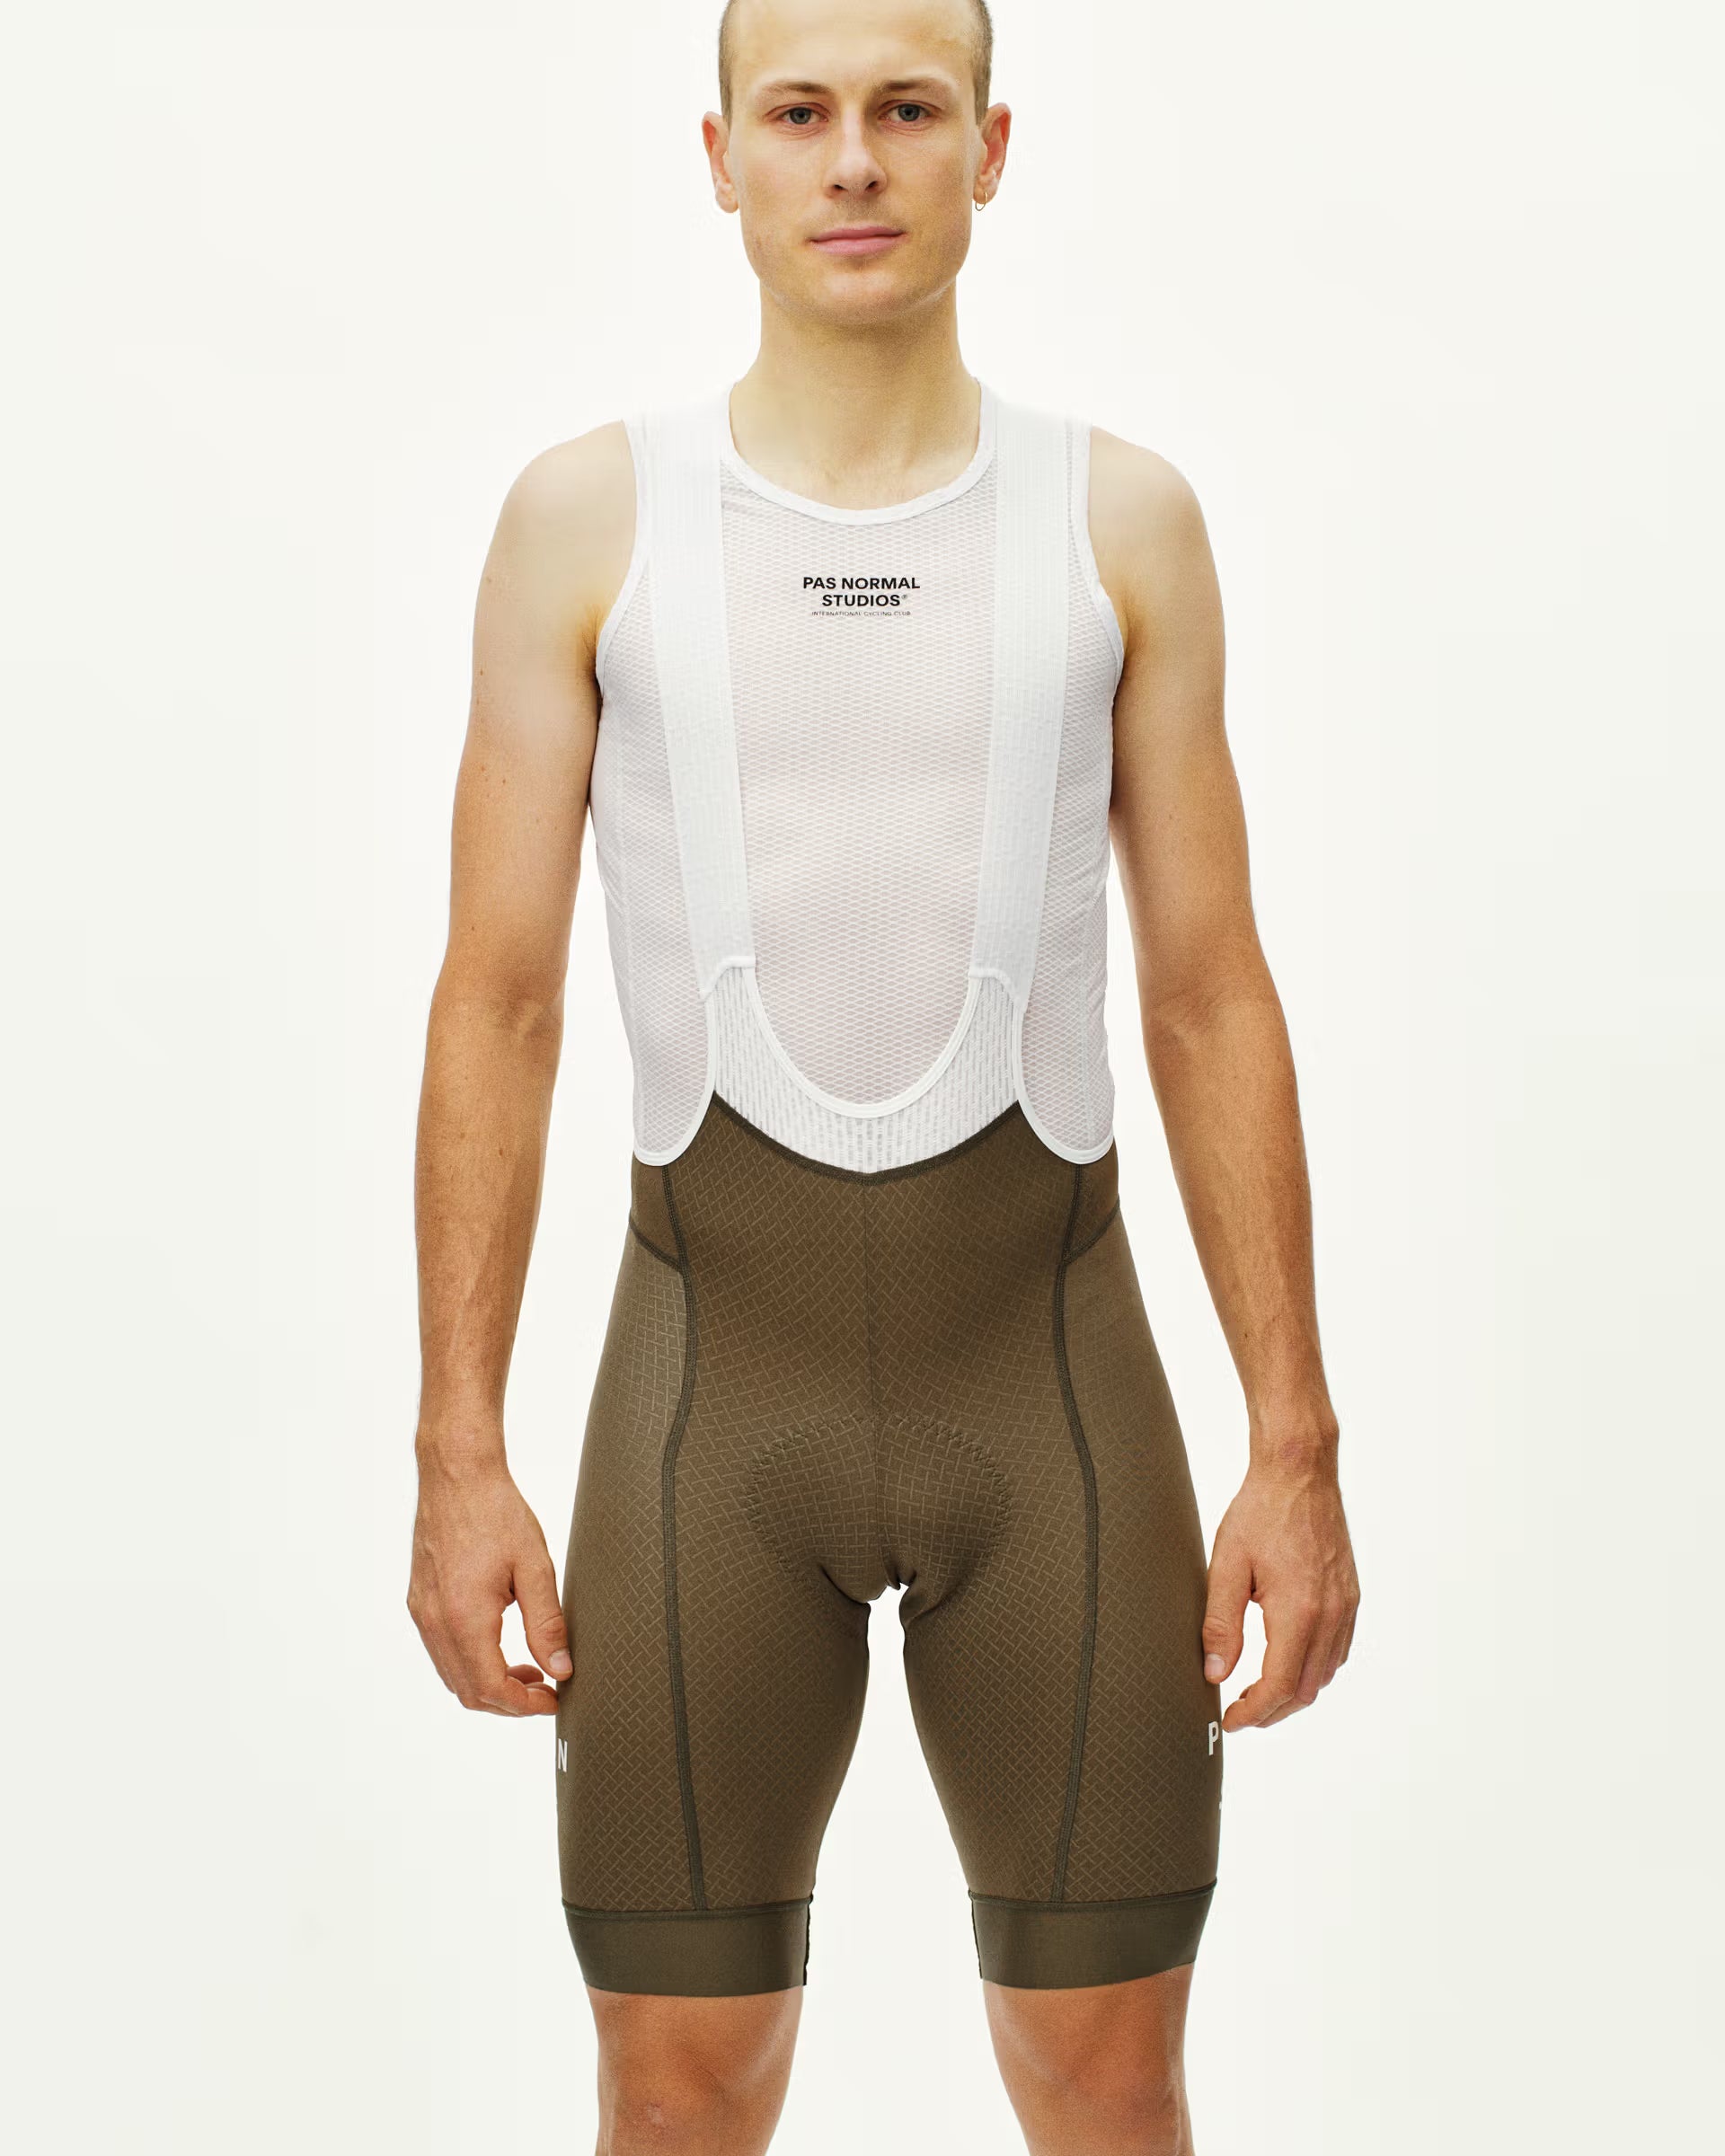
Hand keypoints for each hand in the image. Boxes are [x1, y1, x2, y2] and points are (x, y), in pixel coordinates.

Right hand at [407, 1449, 571, 1715]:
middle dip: (509, 1701)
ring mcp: (423, 1613)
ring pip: (452, 1675)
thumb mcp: (534, 1567)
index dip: (525, 1705)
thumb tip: (561, 1668)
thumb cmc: (495, 1512)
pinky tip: (500, 1644)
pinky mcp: (420, 1602)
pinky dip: (471, 1662)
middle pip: (468, 1692)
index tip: (554, 1699)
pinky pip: (442, 1651)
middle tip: (545, 1688)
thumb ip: (547, 1623)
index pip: (490, 1689)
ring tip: (529, 1668)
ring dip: (489, 1683)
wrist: (456, 1475)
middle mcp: (436, 1622)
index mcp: (464, 1617)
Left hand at [1202, 1452, 1358, 1731]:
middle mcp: (1331, 1615)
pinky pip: (1338, 1651)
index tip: (1230, 1720)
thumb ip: (1221, 1624)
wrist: (1300, 1472)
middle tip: (1239, 1712)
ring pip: (1325, 1675)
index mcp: (1299, 1611)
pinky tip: (1288, 1661)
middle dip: (1272, 1710)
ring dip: (1294, 1693)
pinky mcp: (1351, 1597)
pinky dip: (1314, 1669)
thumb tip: (1215, 1673)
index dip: (1253, 1712)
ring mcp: (1346, 1607)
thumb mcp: (1227, 1566)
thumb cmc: (1260, 1512)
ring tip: (1258, 1692)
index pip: (1279, 1686)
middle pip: (1306, 1690)